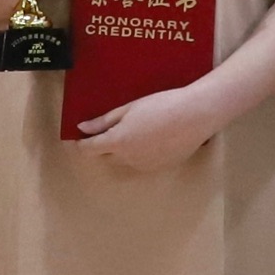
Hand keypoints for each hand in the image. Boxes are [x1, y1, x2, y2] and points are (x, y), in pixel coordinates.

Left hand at [65, 81, 224, 171]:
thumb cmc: (160, 105)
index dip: (81, 144)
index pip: (89, 149)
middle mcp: (128, 159)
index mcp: (117, 142)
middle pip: (107, 155)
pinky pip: (143, 162)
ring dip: (126, 149)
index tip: (79, 138)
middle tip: (119, 125)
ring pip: (126, 159)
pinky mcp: (160, 168)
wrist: (195, 115)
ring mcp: (145, 167)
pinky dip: (143, 152)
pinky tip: (156, 137)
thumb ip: (103, 122)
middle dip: (107, 144)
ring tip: (143, 128)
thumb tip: (82, 129)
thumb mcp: (129, 108)